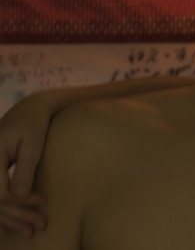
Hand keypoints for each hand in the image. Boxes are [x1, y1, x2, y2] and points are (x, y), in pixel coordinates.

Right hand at [0, 92, 52, 235]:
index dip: (19, 201)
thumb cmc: (33, 124)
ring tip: (29, 232)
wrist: (28, 110)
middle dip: (16, 215)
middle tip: (39, 226)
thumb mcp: (33, 144)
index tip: (42, 202)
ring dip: (9, 219)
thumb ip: (25, 169)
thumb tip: (20, 196)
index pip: (0, 190)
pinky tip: (5, 230)